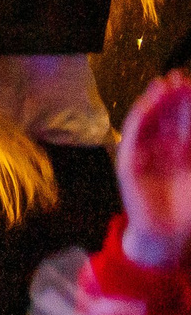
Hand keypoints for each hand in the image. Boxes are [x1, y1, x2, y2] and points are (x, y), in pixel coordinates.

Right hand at [116, 72, 190, 267]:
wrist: (167, 236)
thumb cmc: (187, 210)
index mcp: (181, 152)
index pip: (185, 122)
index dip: (189, 104)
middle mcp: (162, 148)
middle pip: (168, 116)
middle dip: (174, 97)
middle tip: (180, 78)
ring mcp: (144, 153)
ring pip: (149, 121)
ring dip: (155, 101)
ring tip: (164, 84)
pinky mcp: (128, 161)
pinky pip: (133, 134)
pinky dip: (140, 117)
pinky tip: (148, 103)